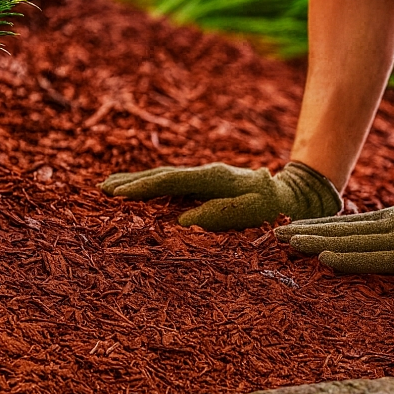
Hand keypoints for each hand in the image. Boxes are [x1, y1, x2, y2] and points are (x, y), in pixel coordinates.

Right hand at [100, 162, 341, 231]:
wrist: (292, 192)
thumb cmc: (273, 207)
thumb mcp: (252, 212)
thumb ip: (218, 215)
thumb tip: (181, 221)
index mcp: (214, 177)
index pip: (171, 180)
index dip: (142, 187)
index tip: (117, 193)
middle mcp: (206, 172)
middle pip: (161, 174)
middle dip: (131, 181)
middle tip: (101, 189)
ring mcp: (205, 175)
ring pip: (164, 175)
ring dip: (137, 180)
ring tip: (109, 186)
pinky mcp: (206, 182)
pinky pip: (173, 182)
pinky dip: (151, 184)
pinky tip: (139, 189)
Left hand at [275, 182, 393, 277]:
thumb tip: (393, 220)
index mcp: (393, 219)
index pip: (348, 224)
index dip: (318, 226)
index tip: (292, 229)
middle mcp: (390, 225)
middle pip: (341, 229)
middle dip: (307, 233)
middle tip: (275, 236)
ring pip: (350, 240)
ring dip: (316, 242)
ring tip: (288, 244)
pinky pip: (373, 258)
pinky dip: (348, 258)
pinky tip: (324, 258)